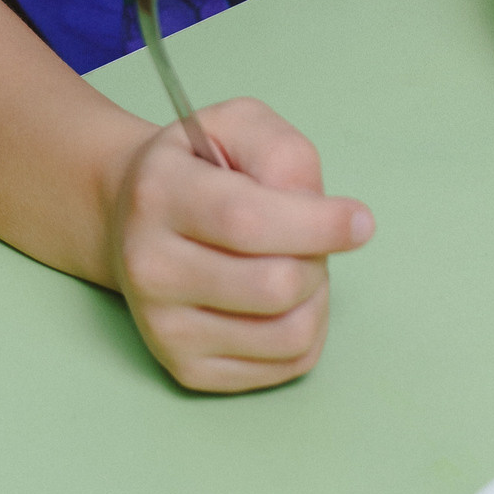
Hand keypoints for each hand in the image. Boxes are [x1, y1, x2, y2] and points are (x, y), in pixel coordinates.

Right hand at [108, 97, 374, 391]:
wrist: (133, 217)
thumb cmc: (202, 166)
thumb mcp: (237, 125)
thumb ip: (282, 152)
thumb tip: (319, 211)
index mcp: (159, 194)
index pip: (247, 222)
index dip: (316, 224)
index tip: (361, 221)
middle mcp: (150, 267)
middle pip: (274, 285)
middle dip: (316, 257)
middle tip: (310, 235)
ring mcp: (163, 328)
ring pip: (288, 334)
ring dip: (316, 295)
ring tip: (296, 263)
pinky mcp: (186, 369)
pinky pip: (285, 365)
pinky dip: (306, 329)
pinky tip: (283, 299)